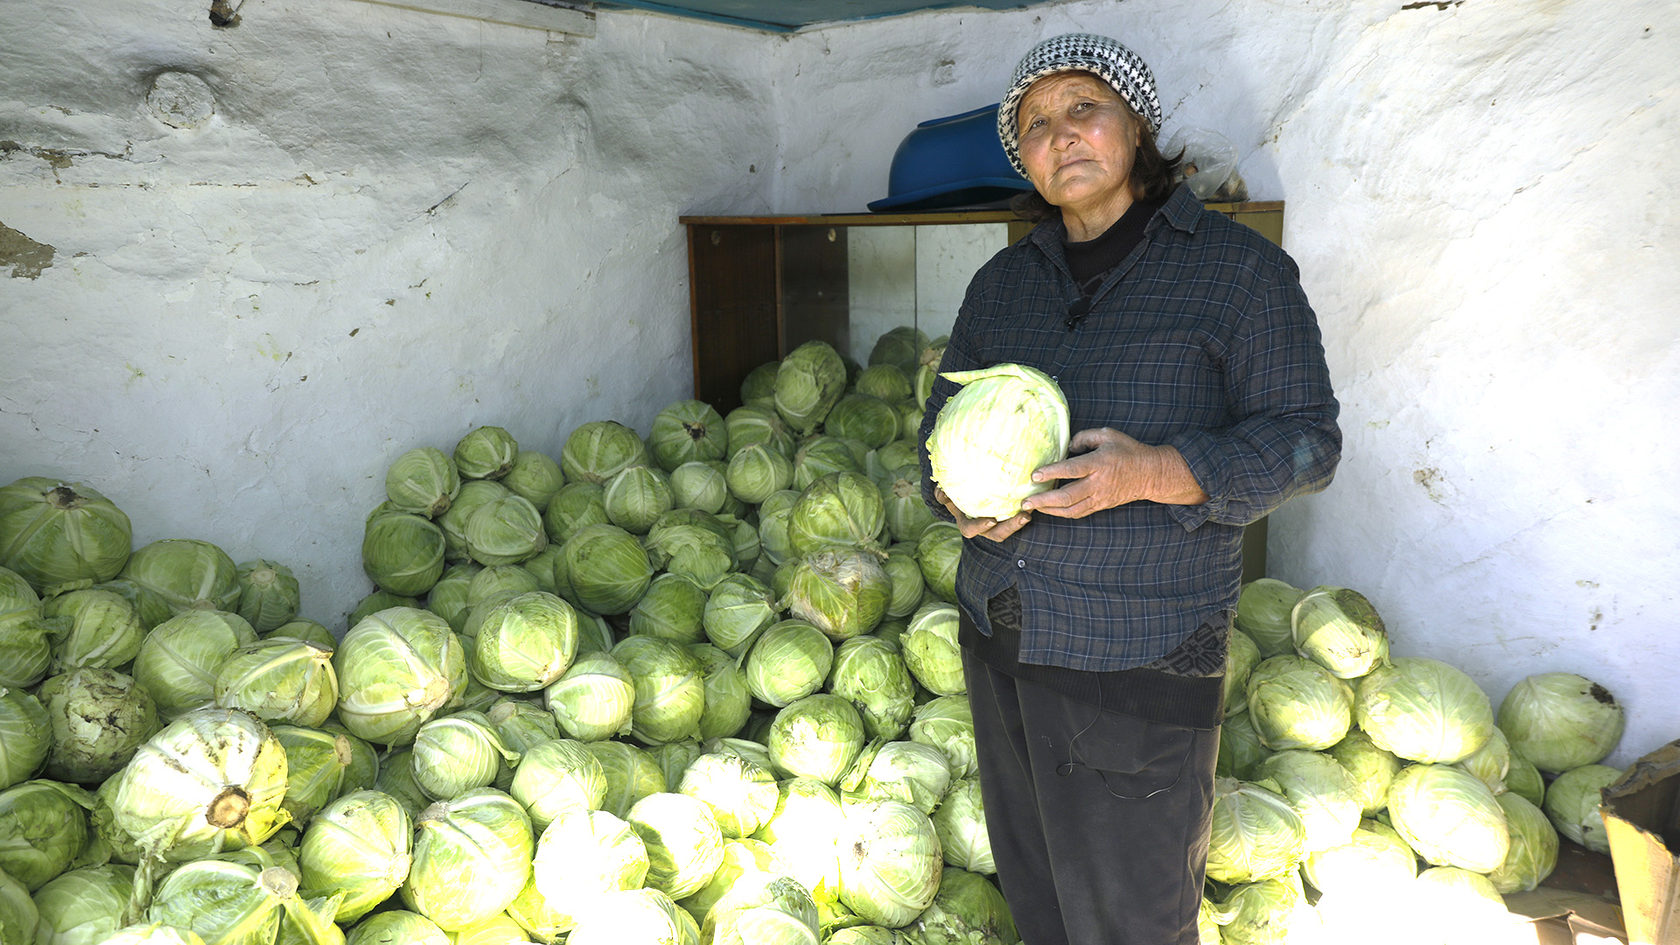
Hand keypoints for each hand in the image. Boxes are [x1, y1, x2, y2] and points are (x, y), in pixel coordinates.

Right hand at [933, 486, 1031, 541]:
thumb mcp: (945, 494)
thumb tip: (942, 494)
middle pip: (998, 534)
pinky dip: (1025, 509)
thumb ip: (942, 495)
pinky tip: (1034, 498)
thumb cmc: (953, 492)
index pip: (971, 530)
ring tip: (1032, 510)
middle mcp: (984, 526)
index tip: (991, 520)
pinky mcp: (1007, 514)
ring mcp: (997, 522)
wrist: (966, 488)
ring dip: (1021, 521)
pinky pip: (1016, 515)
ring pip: (1010, 527)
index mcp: (967, 524)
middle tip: (1024, 517)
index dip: (980, 526)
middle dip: (1011, 527)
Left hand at [1022, 428, 1208, 518]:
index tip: (1034, 475)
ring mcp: (1099, 497)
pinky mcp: (1101, 505)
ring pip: (1071, 509)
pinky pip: (1078, 512)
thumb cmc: (1127, 451)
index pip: (1071, 470)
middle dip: (1044, 500)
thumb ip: (1084, 437)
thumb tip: (1066, 448)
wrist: (1150, 474)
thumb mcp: (1108, 434)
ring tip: (1032, 507)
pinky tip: (1049, 509)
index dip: (1051, 473)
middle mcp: (1098, 483)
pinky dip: (1062, 513)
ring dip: (1049, 510)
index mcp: (1099, 463)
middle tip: (1025, 501)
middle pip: (1067, 496)